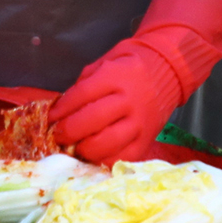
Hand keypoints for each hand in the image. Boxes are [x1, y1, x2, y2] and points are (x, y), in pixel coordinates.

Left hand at [51, 0, 221, 164]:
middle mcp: (128, 100)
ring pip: (106, 143)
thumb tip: (63, 107)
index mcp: (115, 76)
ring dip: (84, 149)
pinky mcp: (148, 138)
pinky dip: (105, 161)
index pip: (81, 96)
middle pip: (91, 121)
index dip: (61, 110)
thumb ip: (85, 82)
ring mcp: (140, 121)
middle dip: (68, 132)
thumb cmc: (132, 63)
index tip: (50, 118)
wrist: (170, 68)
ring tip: (75, 147)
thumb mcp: (106, 61)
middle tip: (58, 135)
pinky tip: (95, 156)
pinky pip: (123, 157)